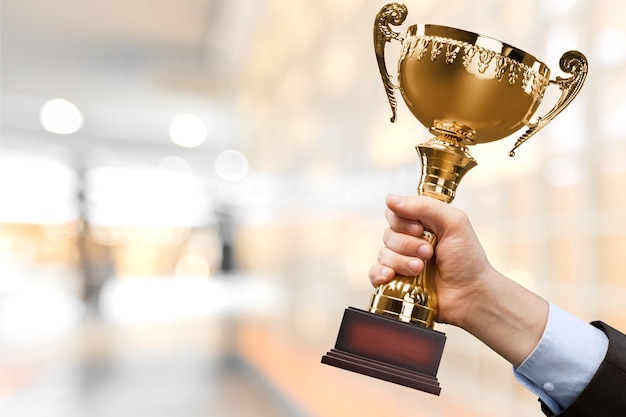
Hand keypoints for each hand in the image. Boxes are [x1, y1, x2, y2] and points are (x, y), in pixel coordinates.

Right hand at [368, 194, 547, 365]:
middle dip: (408, 244)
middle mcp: (409, 241)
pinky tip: (391, 276)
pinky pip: (374, 273)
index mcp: (422, 224)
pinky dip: (379, 273)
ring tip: (420, 269)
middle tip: (429, 253)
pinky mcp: (395, 282)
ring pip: (383, 254)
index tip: (419, 229)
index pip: (395, 213)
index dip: (402, 221)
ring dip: (402, 261)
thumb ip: (424, 206)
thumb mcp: (454, 223)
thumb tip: (390, 199)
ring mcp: (401, 262)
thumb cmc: (467, 259)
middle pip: (388, 234)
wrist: (471, 295)